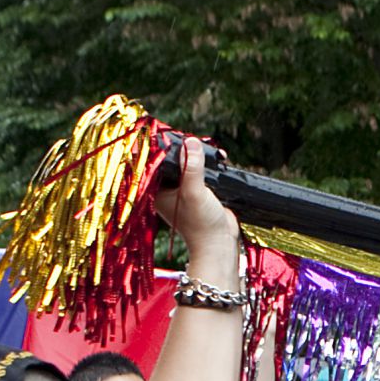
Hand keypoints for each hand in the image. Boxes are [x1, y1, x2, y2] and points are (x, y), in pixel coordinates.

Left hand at [151, 136, 239, 255]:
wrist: (220, 244)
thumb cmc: (201, 224)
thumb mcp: (194, 191)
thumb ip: (192, 167)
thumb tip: (191, 142)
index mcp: (160, 191)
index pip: (160, 162)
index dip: (168, 148)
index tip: (177, 136)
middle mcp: (170, 190)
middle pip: (176, 162)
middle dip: (187, 151)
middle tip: (196, 142)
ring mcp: (185, 192)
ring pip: (190, 166)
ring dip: (200, 158)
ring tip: (209, 152)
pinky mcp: (200, 193)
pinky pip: (202, 173)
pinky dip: (209, 166)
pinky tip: (218, 161)